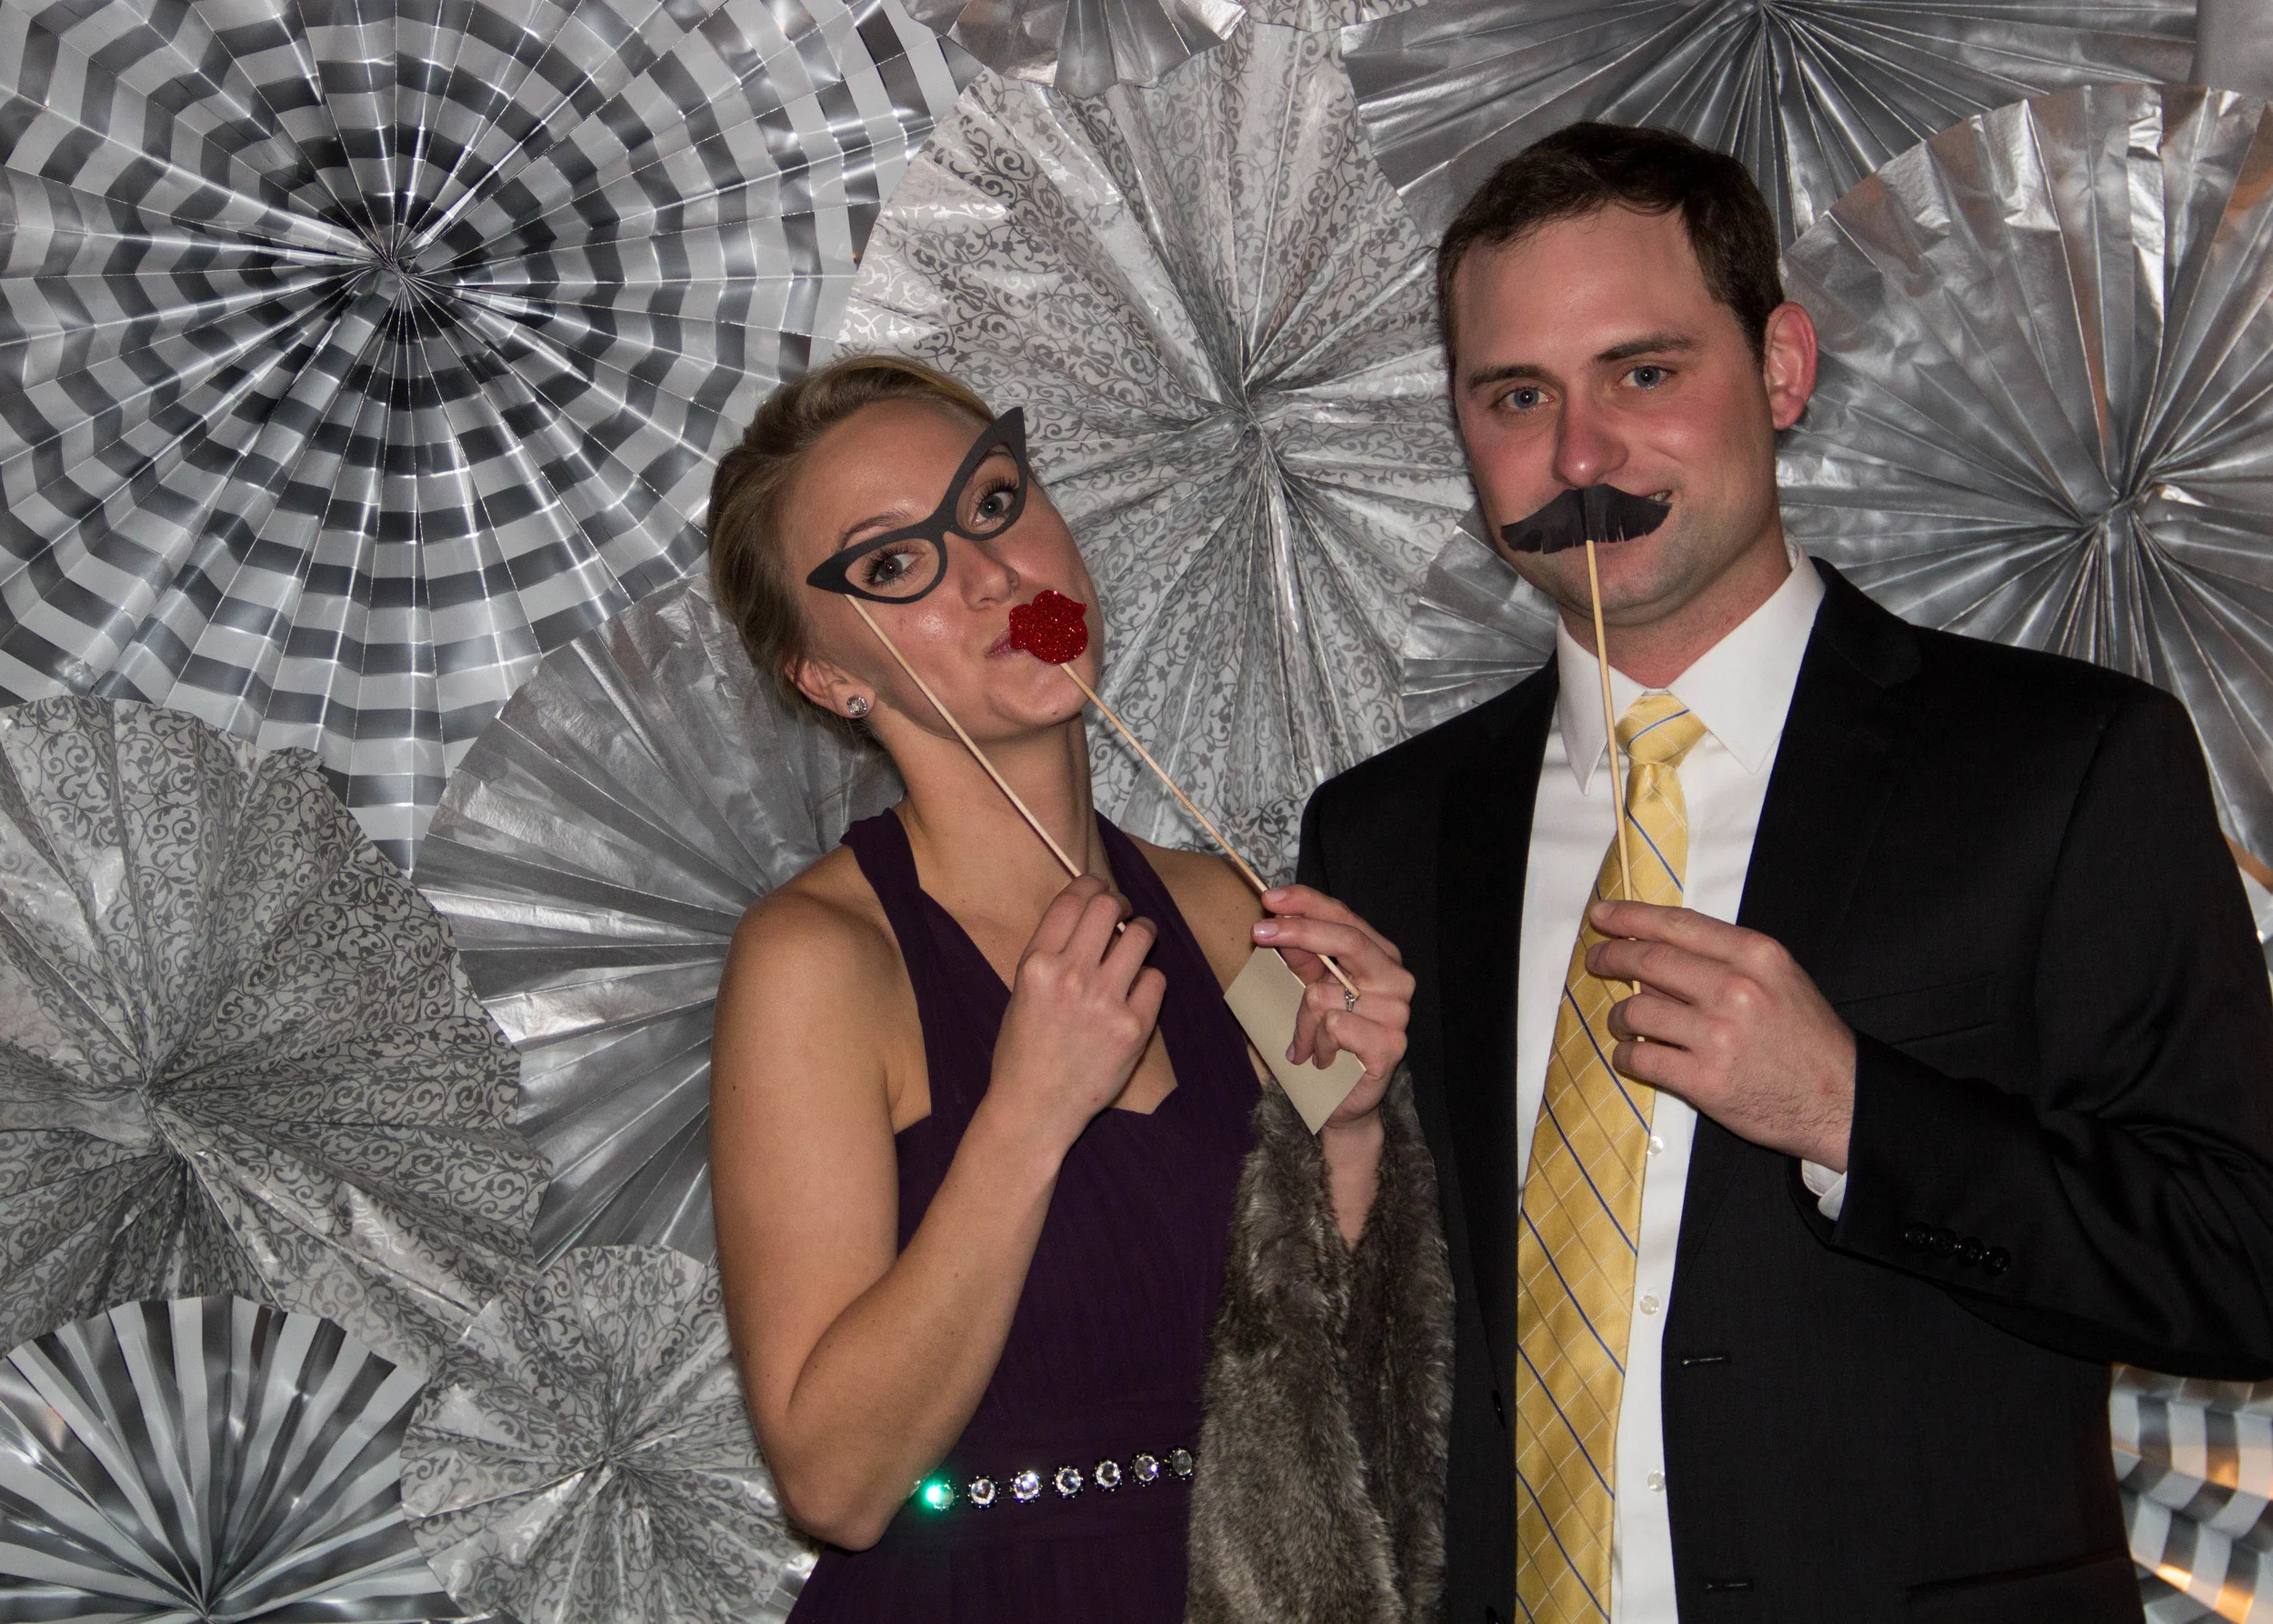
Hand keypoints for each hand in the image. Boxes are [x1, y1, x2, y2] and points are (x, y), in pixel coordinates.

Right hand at [988, 875, 1165, 1152]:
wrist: (1035, 1108)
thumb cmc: (1023, 1051)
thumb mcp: (1021, 991)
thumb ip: (1050, 952)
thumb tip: (1085, 914)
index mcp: (1037, 964)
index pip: (1072, 900)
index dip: (1090, 884)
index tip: (1099, 887)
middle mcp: (1070, 976)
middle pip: (1109, 906)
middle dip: (1121, 903)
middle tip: (1123, 913)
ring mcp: (1104, 1002)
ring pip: (1142, 937)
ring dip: (1142, 934)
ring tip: (1137, 944)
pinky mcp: (1133, 1028)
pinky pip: (1156, 979)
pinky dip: (1148, 980)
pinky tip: (1136, 992)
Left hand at [1251, 886, 1413, 1129]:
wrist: (1340, 1099)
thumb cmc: (1324, 1038)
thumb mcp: (1305, 988)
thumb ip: (1299, 955)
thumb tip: (1278, 917)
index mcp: (1380, 956)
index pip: (1345, 917)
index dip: (1307, 903)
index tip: (1269, 897)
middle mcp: (1396, 979)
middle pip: (1348, 940)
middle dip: (1298, 932)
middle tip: (1256, 933)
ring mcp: (1398, 1013)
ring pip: (1324, 995)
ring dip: (1301, 1023)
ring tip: (1304, 1044)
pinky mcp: (1391, 1046)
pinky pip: (1334, 1027)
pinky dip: (1315, 1044)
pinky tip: (1322, 1060)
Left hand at [1585, 899, 1855, 1170]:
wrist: (1840, 1100)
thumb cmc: (1805, 1037)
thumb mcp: (1778, 979)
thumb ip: (1723, 960)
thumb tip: (1654, 950)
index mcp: (1756, 956)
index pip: (1678, 925)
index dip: (1631, 917)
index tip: (1602, 915)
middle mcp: (1736, 990)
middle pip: (1648, 962)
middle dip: (1611, 957)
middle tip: (1596, 960)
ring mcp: (1719, 1037)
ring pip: (1637, 1012)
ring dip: (1619, 1017)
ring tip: (1624, 1023)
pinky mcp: (1705, 1082)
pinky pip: (1640, 1059)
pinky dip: (1626, 1057)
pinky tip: (1632, 1056)